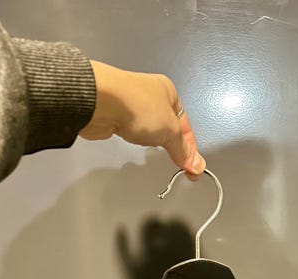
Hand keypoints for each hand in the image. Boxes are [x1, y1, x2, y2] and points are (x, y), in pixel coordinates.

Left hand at [79, 61, 205, 177]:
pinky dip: (136, 138)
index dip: (190, 148)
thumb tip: (197, 165)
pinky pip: (132, 129)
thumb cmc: (139, 107)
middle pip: (168, 126)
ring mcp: (132, 103)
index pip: (186, 125)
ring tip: (154, 150)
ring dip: (153, 140)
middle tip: (177, 165)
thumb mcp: (170, 131)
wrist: (100, 102)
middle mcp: (151, 95)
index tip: (192, 168)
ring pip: (150, 128)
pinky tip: (136, 142)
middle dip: (173, 144)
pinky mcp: (116, 114)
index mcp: (169, 92)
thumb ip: (183, 150)